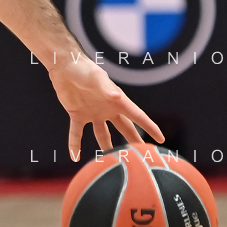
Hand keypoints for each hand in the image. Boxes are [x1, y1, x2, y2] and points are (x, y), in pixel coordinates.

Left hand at [48, 56, 164, 159]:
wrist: (65, 66)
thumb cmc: (84, 69)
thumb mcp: (96, 78)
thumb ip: (106, 88)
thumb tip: (117, 97)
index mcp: (117, 101)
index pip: (137, 116)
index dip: (150, 127)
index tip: (161, 139)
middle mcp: (107, 109)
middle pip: (124, 128)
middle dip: (133, 141)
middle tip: (141, 156)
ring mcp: (93, 113)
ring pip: (103, 134)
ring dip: (106, 146)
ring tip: (111, 161)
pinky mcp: (77, 115)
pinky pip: (76, 133)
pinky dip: (75, 145)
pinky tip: (75, 157)